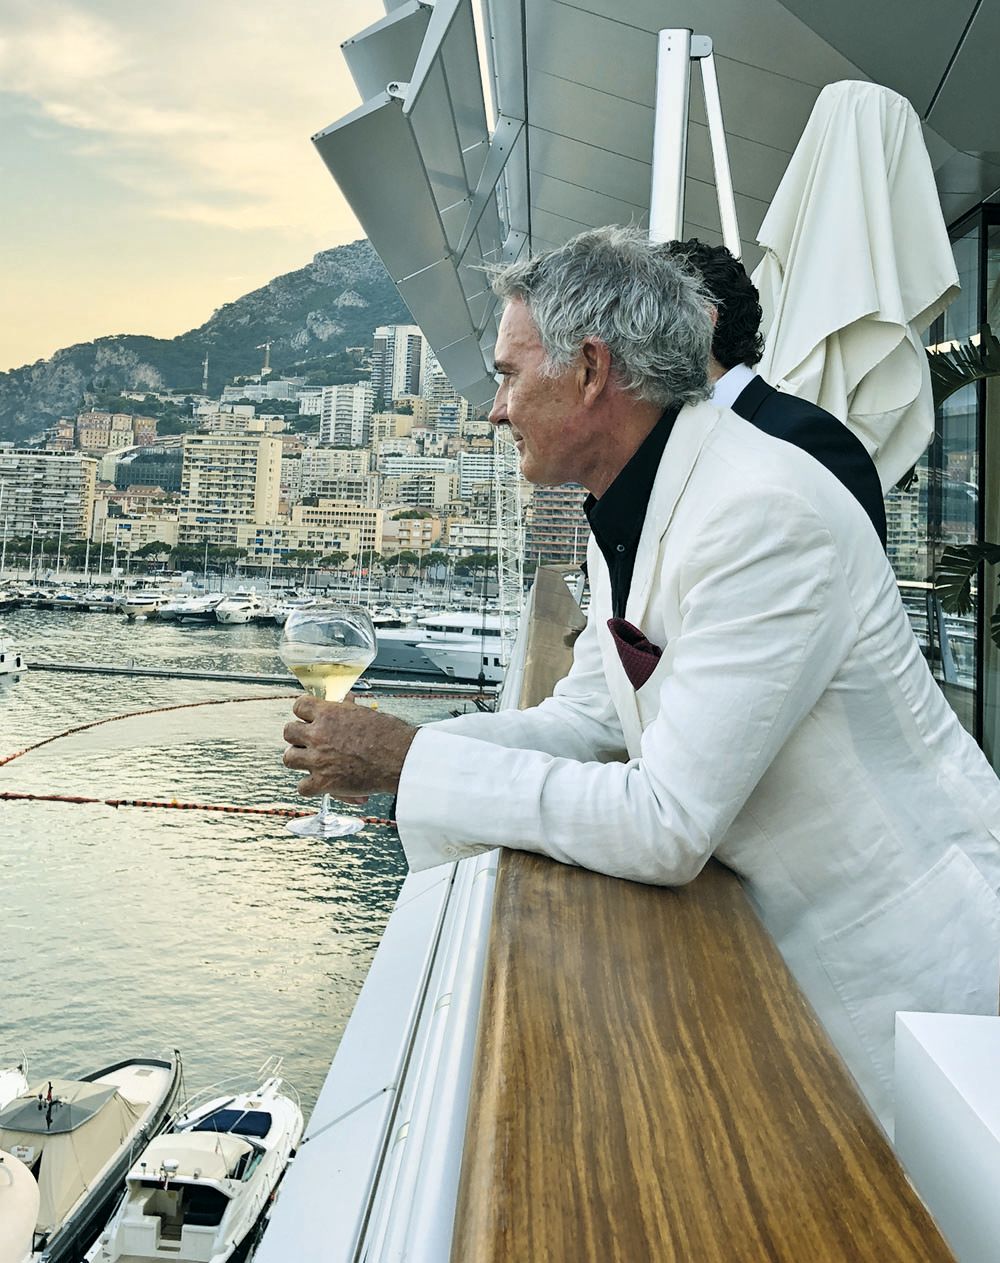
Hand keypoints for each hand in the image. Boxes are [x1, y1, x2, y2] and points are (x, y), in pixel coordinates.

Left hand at [283, 694, 416, 799]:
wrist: (400, 759)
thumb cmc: (389, 735)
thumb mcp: (367, 713)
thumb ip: (349, 708)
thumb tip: (345, 701)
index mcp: (328, 714)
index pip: (299, 706)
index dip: (303, 711)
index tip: (308, 716)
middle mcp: (318, 735)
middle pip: (288, 732)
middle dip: (298, 736)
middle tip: (308, 740)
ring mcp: (318, 760)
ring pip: (289, 758)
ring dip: (299, 759)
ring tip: (311, 761)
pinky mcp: (324, 782)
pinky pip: (301, 787)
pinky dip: (310, 786)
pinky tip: (319, 782)